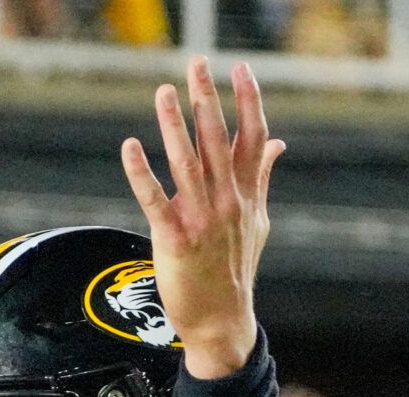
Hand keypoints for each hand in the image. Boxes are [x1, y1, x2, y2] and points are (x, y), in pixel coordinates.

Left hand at [121, 58, 284, 378]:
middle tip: (197, 64)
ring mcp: (203, 222)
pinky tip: (130, 147)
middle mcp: (228, 203)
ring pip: (188, 164)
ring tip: (163, 92)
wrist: (222, 321)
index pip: (252, 138)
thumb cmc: (236, 269)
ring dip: (174, 126)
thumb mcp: (257, 221)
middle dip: (207, 100)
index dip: (248, 101)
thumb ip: (260, 178)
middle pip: (218, 142)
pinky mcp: (175, 241)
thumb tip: (278, 143)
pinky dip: (142, 173)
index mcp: (247, 195)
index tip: (240, 68)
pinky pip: (155, 201)